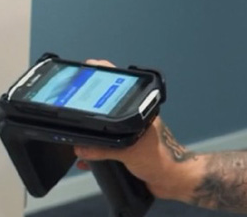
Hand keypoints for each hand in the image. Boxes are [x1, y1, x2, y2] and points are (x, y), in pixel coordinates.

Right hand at [72, 59, 196, 201]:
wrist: (173, 180)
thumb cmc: (161, 159)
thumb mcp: (130, 152)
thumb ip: (104, 149)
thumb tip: (82, 147)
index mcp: (139, 112)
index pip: (121, 86)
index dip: (105, 75)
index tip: (88, 68)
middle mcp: (134, 120)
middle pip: (110, 106)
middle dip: (91, 104)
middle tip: (74, 101)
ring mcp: (132, 135)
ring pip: (106, 128)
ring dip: (92, 133)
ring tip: (76, 134)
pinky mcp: (129, 152)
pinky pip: (107, 148)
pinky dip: (95, 152)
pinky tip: (86, 160)